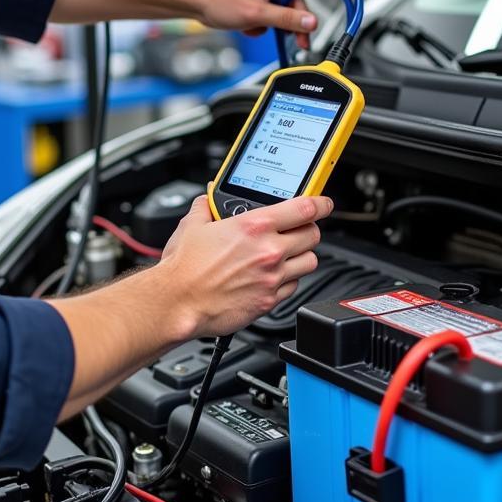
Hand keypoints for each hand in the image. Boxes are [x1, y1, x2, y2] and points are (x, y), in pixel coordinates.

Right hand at [157, 194, 331, 336]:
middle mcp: (268, 251)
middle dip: (308, 230)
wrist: (177, 302)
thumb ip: (206, 207)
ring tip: (287, 254)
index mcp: (254, 226)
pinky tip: (272, 276)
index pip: (305, 209)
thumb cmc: (184, 267)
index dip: (320, 203)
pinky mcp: (269, 301)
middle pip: (313, 235)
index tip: (324, 203)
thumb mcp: (193, 225)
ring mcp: (272, 278)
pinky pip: (294, 286)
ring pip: (310, 262)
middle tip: (298, 230)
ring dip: (302, 256)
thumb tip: (209, 198)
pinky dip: (288, 280)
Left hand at [193, 0, 352, 49]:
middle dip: (298, 19)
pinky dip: (264, 23)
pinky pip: (271, 13)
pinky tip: (250, 26)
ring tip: (262, 30)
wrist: (193, 1)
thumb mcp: (256, 13)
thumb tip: (310, 24)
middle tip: (301, 38)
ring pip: (285, 9)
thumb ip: (286, 19)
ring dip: (278, 24)